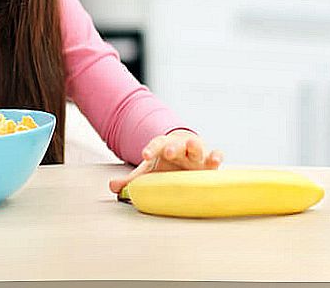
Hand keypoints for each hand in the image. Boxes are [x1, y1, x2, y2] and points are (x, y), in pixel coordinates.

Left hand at [108, 130, 222, 194]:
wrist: (184, 156)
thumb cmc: (165, 165)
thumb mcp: (149, 171)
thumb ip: (131, 180)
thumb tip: (112, 186)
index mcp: (163, 146)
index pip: (156, 144)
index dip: (151, 148)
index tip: (144, 155)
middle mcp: (180, 147)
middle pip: (177, 144)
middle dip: (173, 147)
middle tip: (169, 152)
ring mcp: (196, 153)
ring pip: (197, 146)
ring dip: (195, 147)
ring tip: (194, 149)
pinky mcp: (209, 162)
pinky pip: (215, 156)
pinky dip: (216, 156)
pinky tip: (215, 160)